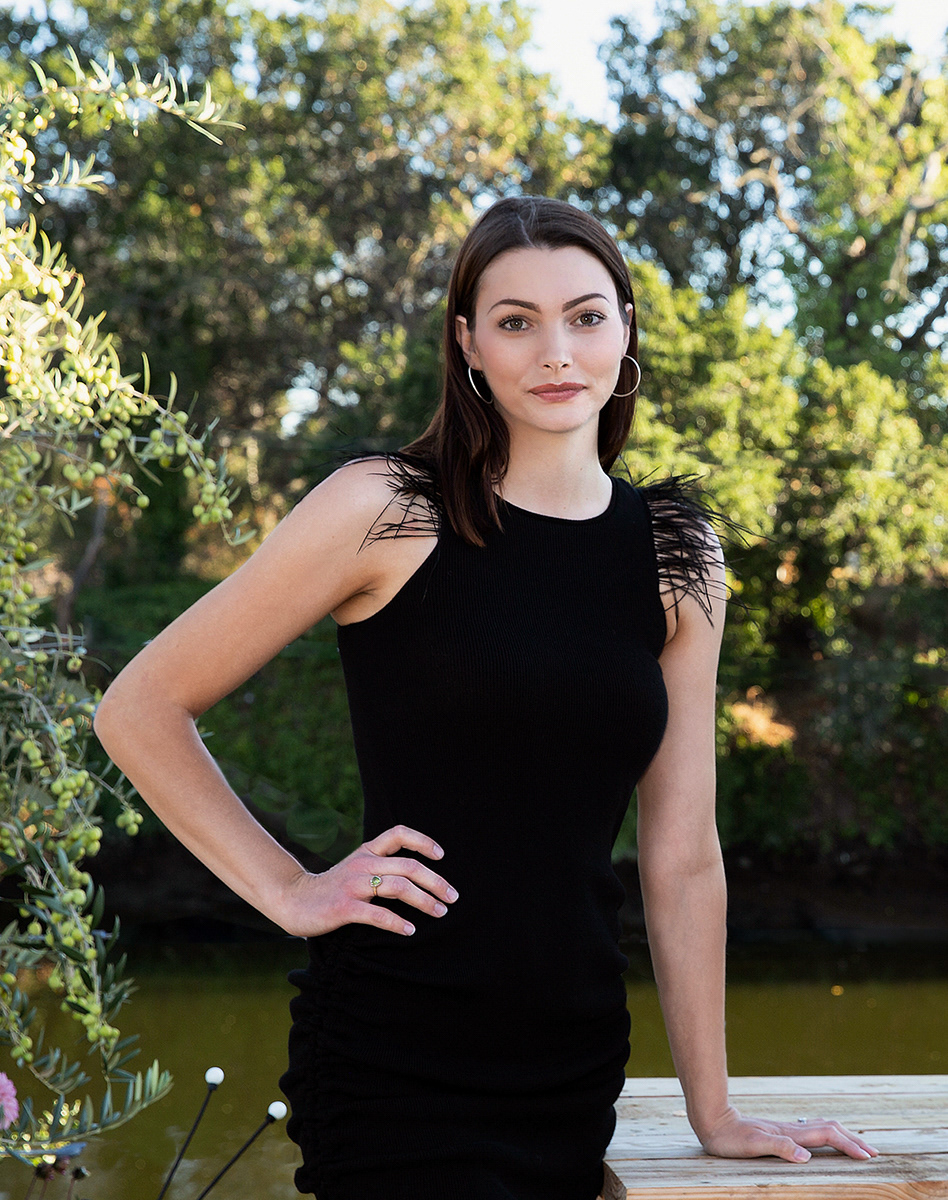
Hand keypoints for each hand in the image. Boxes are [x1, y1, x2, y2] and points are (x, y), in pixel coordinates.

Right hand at [275, 824, 457, 937]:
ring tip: (439, 912)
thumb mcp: (356, 867)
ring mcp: (354, 885)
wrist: (293, 900)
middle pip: (409, 866)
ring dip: (424, 901)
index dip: (423, 841)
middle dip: (436, 881)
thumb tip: (417, 875)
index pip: (399, 834)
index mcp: (367, 851)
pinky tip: (410, 930)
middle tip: (453, 897)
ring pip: (399, 887)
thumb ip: (380, 865)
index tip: (442, 855)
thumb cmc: (332, 887)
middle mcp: (363, 864)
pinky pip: (378, 914)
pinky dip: (398, 923)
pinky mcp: (344, 907)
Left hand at [699, 1106, 878, 1162]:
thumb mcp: (752, 1146)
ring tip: (858, 1145)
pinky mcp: (780, 1132)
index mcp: (790, 1133)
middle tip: (873, 1153)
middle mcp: (792, 1129)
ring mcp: (786, 1129)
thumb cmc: (730, 1138)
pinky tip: (826, 1140)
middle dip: (853, 1140)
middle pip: (830, 1129)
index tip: (868, 1156)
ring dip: (843, 1135)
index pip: (828, 1136)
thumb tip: (806, 1156)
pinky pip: (811, 1131)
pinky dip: (828, 1135)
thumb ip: (779, 1147)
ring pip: (822, 1127)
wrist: (713, 1120)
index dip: (849, 1145)